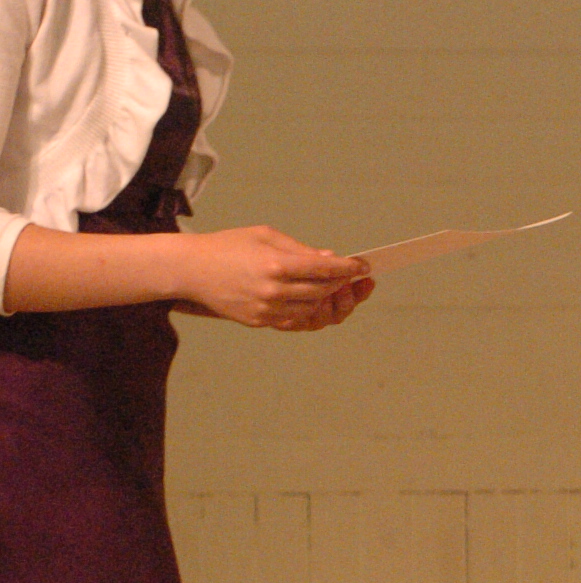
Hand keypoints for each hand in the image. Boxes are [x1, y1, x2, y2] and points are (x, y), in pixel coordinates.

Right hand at [180, 227, 367, 328]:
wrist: (190, 270)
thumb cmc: (228, 246)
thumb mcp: (264, 235)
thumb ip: (299, 249)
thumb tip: (329, 258)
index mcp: (276, 264)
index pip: (324, 269)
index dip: (347, 268)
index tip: (362, 267)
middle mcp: (274, 290)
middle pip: (323, 291)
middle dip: (342, 284)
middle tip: (353, 278)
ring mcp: (267, 309)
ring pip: (312, 309)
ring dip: (327, 299)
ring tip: (333, 288)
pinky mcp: (260, 322)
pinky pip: (295, 321)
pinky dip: (308, 311)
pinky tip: (312, 300)